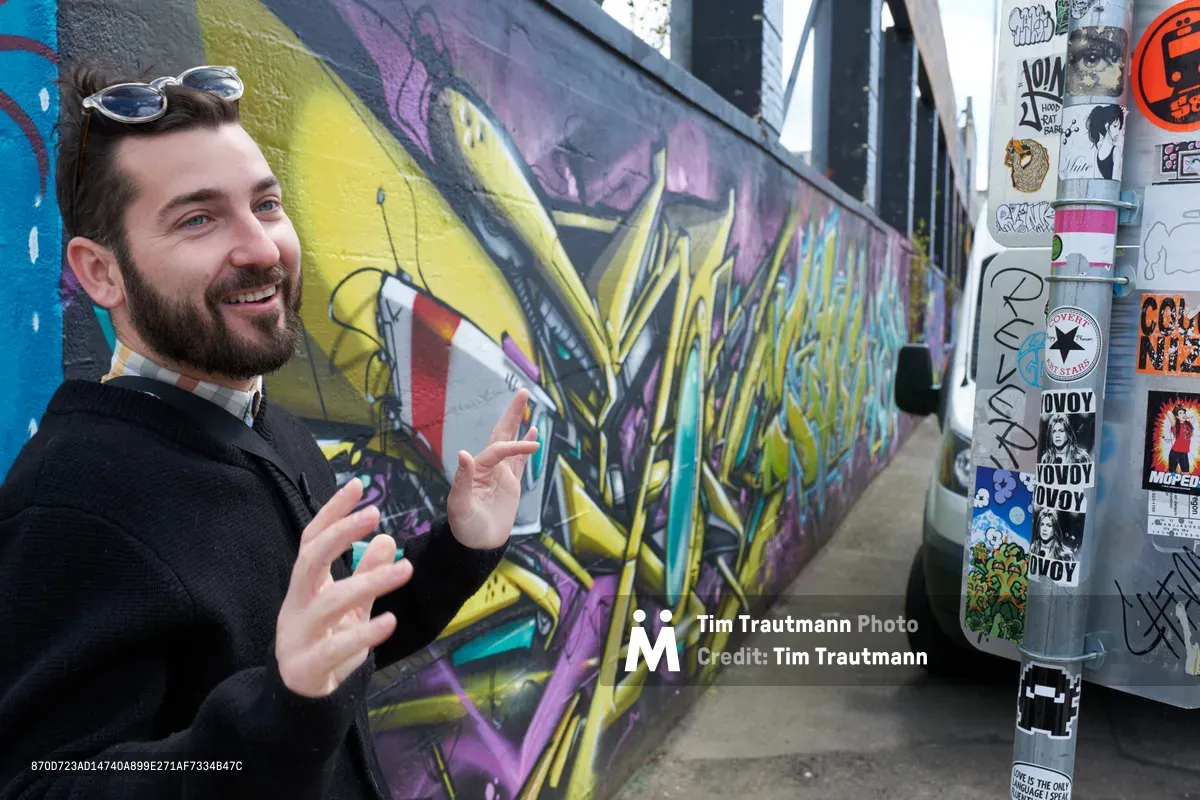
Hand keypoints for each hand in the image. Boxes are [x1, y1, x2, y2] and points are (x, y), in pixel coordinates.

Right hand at [275, 478, 412, 697]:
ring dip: (368, 583)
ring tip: (406, 569)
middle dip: (339, 534)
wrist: (301, 700)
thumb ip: (366, 575)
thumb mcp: (350, 607)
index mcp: (304, 586)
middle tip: (374, 513)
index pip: (311, 540)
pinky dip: (364, 634)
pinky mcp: (308, 666)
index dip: (331, 512)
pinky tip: (390, 620)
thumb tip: (386, 539)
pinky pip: (336, 647)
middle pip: (310, 560)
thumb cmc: (326, 644)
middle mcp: (297, 605)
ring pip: (329, 602)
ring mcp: (298, 635)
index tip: (357, 485)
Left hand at [447, 388, 540, 549]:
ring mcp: (500, 473)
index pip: (498, 449)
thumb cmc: (464, 527)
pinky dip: (526, 446)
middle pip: (502, 434)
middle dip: (512, 414)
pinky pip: (520, 460)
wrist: (476, 545)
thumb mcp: (459, 506)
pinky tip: (534, 431)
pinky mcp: (510, 483)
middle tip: (522, 392)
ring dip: (519, 423)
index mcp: (476, 469)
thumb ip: (462, 480)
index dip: (516, 445)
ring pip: (511, 442)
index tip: (534, 445)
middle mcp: (488, 466)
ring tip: (526, 401)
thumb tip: (464, 453)